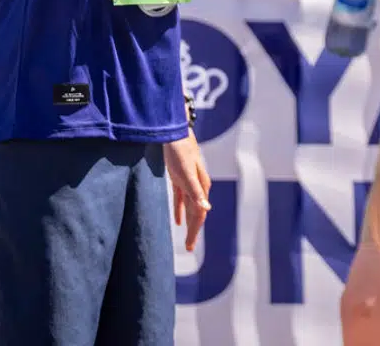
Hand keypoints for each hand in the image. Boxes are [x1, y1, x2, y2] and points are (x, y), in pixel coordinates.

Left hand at [164, 131, 211, 251]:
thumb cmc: (179, 151)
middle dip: (194, 230)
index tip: (190, 247)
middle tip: (189, 248)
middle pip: (197, 213)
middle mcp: (198, 186)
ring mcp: (189, 182)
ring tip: (187, 238)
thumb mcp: (186, 173)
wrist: (173, 131)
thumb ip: (195, 192)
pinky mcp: (179, 178)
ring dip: (189, 222)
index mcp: (201, 186)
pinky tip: (177, 220)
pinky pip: (181, 199)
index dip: (195, 231)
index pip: (200, 214)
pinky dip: (180, 211)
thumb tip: (206, 209)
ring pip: (191, 207)